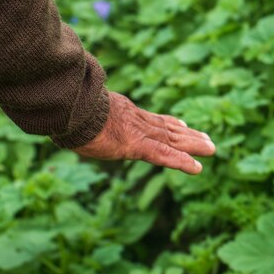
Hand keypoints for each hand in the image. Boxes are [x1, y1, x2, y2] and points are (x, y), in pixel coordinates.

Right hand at [72, 92, 215, 174]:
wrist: (65, 105)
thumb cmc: (63, 107)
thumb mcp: (74, 110)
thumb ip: (79, 115)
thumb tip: (62, 117)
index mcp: (122, 111)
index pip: (151, 118)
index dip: (170, 122)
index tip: (184, 124)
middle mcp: (135, 120)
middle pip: (167, 128)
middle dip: (188, 135)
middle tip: (207, 140)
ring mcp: (137, 131)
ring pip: (172, 140)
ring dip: (193, 146)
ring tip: (211, 149)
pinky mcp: (136, 145)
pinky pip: (163, 155)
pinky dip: (181, 162)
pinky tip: (197, 168)